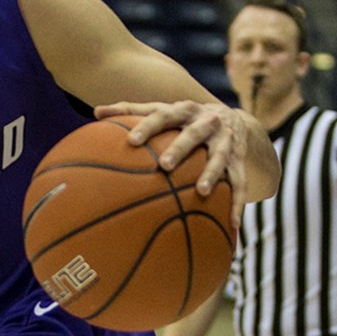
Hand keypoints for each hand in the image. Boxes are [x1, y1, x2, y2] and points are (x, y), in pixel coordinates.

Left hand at [92, 100, 253, 221]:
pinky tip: (233, 226)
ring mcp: (226, 141)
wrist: (234, 118)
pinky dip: (238, 203)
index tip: (131, 142)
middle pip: (193, 134)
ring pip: (220, 157)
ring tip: (202, 192)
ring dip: (212, 174)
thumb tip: (96, 111)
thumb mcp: (163, 110)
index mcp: (184, 110)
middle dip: (180, 148)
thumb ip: (130, 110)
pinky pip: (240, 182)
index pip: (162, 115)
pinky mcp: (239, 160)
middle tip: (165, 165)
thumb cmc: (184, 119)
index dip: (147, 127)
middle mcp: (207, 122)